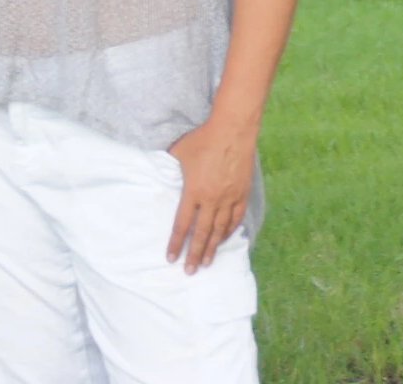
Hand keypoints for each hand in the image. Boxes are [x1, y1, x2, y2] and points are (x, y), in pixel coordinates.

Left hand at [165, 119, 255, 273]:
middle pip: (202, 234)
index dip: (176, 243)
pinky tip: (225, 239)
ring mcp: (229, 198)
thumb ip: (170, 165)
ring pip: (220, 230)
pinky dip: (230, 232)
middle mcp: (212, 200)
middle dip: (194, 254)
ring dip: (212, 248)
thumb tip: (160, 171)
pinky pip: (236, 219)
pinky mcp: (242, 194)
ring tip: (207, 263)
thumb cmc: (203, 139)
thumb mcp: (179, 151)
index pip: (182, 224)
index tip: (171, 258)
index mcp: (193, 191)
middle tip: (190, 271)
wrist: (232, 130)